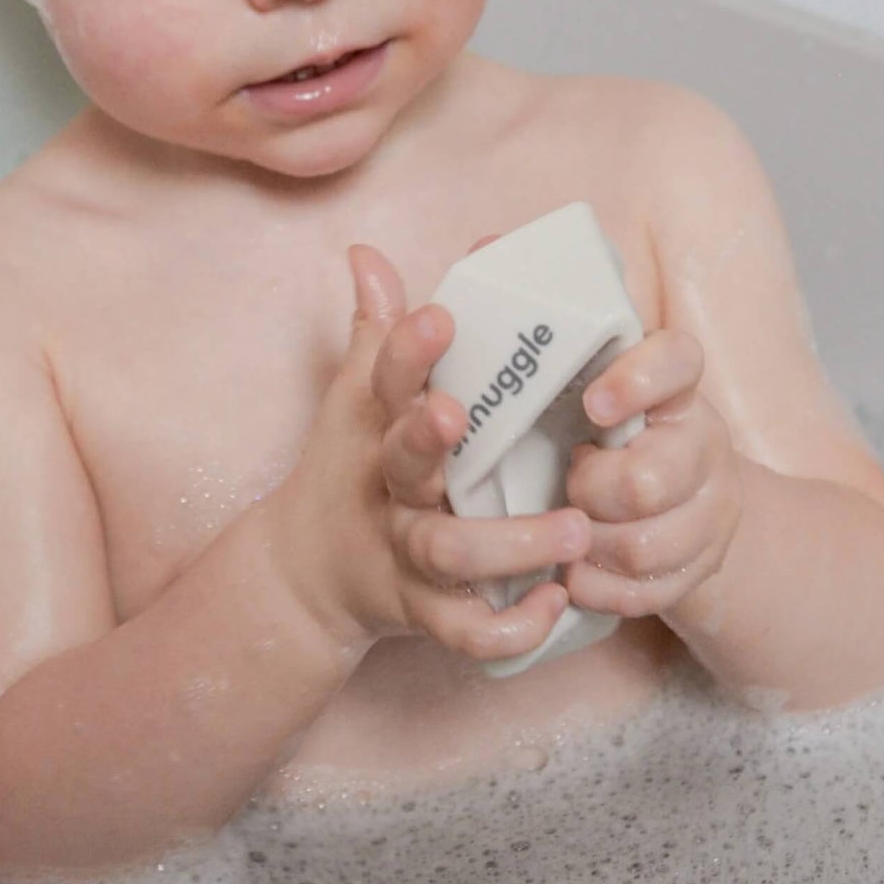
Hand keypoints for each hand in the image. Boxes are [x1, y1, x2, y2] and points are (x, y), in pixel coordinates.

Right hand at [273, 243, 590, 663]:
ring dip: (509, 543)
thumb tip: (365, 252)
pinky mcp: (423, 612)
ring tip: (572, 527)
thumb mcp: (358, 397)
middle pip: (404, 465)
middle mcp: (389, 490)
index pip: (385, 382)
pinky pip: (465, 630)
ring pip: (447, 554)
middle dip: (428, 440)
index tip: (440, 314)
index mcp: (377, 429)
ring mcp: (404, 554)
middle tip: (467, 414)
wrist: (310, 573)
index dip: (407, 351)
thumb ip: (377, 328)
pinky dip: (510, 625)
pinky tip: (554, 602)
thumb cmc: (353, 467)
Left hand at [563, 329, 742, 618]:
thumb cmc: (611, 430)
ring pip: (643, 547)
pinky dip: (598, 587)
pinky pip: (646, 593)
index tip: (591, 403)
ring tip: (565, 527)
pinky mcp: (703, 569)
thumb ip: (558, 348)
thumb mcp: (594, 383)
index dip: (635, 382)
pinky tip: (575, 571)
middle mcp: (705, 446)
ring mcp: (713, 513)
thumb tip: (485, 282)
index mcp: (676, 387)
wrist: (679, 499)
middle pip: (646, 480)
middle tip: (569, 480)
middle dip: (590, 489)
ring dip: (587, 544)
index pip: (677, 362)